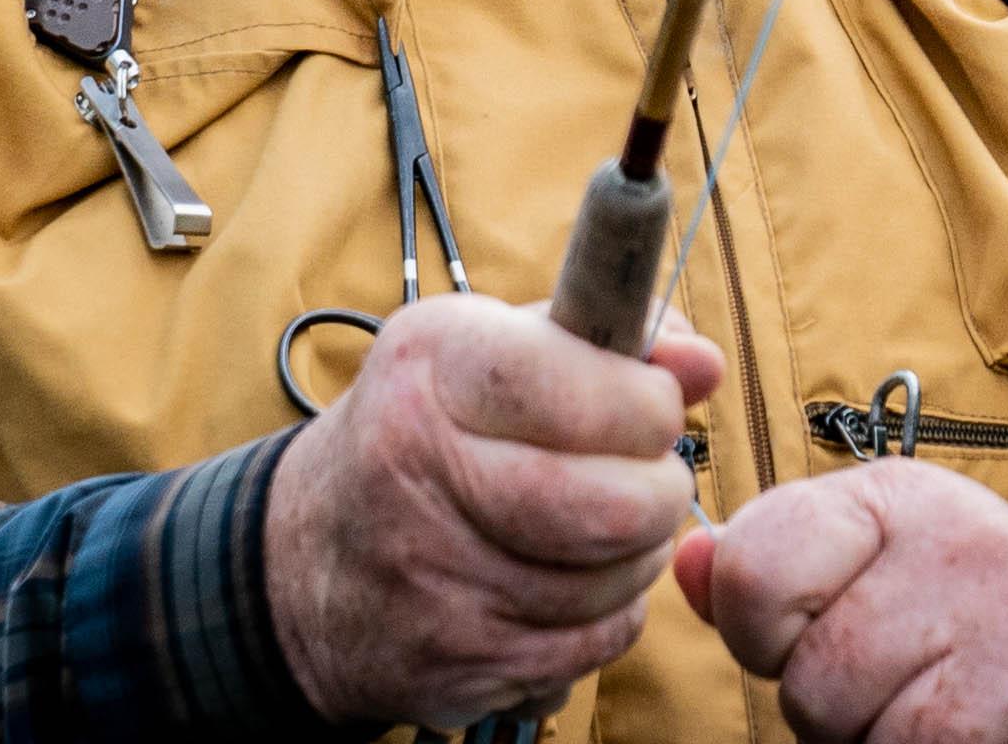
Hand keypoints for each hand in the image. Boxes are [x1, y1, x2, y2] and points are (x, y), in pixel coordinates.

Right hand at [267, 291, 723, 730]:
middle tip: (645, 477)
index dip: (652, 403)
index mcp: (433, 370)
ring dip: (636, 556)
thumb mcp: (487, 351)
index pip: (593, 390)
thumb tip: (704, 365)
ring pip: (615, 584)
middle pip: (616, 505)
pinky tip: (571, 583)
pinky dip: (606, 616)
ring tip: (602, 527)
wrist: (302, 563)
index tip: (652, 404)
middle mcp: (419, 472)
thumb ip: (603, 342)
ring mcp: (434, 582)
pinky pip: (591, 647)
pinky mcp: (454, 665)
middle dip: (659, 490)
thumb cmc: (422, 434)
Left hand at [673, 460, 1007, 743]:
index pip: (755, 576)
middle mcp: (967, 546)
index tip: (814, 636)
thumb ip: (764, 575)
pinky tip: (997, 736)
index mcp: (894, 499)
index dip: (769, 638)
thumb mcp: (859, 564)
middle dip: (840, 716)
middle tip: (902, 690)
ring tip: (944, 715)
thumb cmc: (949, 610)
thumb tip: (686, 561)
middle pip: (817, 689)